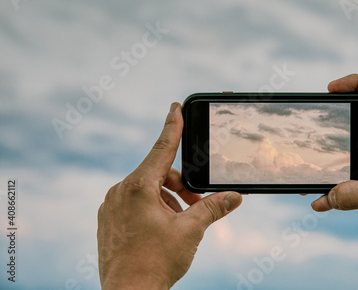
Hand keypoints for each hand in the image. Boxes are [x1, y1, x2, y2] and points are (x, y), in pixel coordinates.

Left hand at [97, 103, 241, 288]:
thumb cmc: (156, 262)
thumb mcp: (191, 231)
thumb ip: (213, 208)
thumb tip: (236, 196)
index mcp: (138, 187)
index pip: (161, 147)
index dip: (173, 126)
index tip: (176, 106)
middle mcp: (120, 191)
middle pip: (159, 174)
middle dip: (181, 186)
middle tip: (197, 206)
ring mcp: (111, 206)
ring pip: (147, 189)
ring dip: (169, 199)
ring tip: (182, 222)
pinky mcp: (108, 220)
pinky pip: (134, 202)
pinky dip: (153, 207)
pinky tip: (163, 228)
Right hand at [312, 74, 357, 255]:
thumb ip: (355, 194)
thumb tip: (325, 198)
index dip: (353, 82)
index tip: (331, 89)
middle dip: (335, 120)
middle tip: (315, 127)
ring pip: (353, 149)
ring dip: (334, 157)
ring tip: (313, 168)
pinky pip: (354, 177)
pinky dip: (339, 188)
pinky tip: (324, 202)